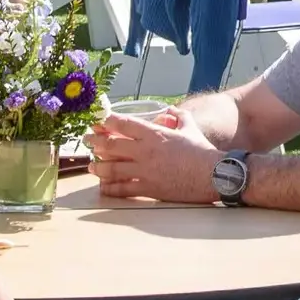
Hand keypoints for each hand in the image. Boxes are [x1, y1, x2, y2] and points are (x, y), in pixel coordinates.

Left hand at [87, 107, 219, 201]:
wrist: (214, 174)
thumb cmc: (202, 150)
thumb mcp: (190, 127)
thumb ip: (178, 116)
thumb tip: (170, 110)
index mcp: (154, 133)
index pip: (123, 124)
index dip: (106, 121)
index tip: (97, 121)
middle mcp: (145, 151)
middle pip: (111, 145)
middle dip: (95, 142)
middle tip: (86, 140)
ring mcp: (145, 170)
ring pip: (112, 168)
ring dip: (98, 166)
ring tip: (91, 165)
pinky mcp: (148, 188)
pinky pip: (123, 189)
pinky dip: (110, 188)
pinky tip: (103, 186)